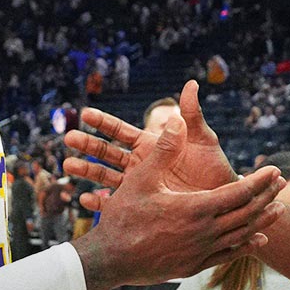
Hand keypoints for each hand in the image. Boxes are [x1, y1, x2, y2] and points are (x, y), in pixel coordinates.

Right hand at [64, 80, 236, 211]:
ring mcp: (140, 185)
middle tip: (68, 138)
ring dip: (87, 170)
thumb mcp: (202, 139)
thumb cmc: (213, 168)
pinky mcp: (142, 205)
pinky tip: (85, 199)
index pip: (121, 131)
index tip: (85, 113)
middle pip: (108, 152)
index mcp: (151, 145)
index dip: (103, 121)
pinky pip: (116, 203)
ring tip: (67, 166)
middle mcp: (142, 163)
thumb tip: (191, 84)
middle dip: (88, 144)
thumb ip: (192, 115)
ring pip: (106, 176)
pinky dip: (100, 201)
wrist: (221, 202)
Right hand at [71, 113, 284, 289]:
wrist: (109, 260)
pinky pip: (227, 255)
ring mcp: (200, 252)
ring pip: (241, 236)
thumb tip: (177, 120)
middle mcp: (203, 233)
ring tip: (278, 209)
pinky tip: (256, 241)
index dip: (258, 181)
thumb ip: (164, 150)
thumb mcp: (141, 178)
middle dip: (266, 197)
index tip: (273, 170)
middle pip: (246, 214)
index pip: (238, 194)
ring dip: (261, 221)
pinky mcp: (193, 266)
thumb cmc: (123, 217)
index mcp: (195, 209)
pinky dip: (245, 247)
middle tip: (282, 183)